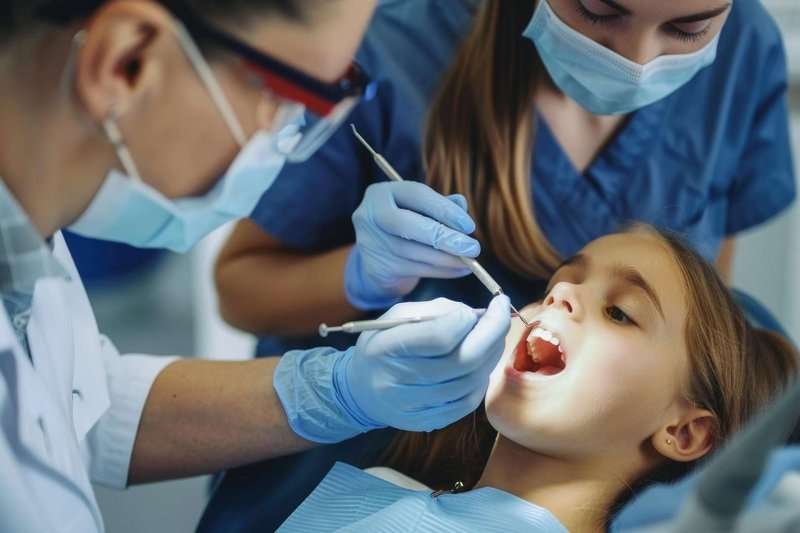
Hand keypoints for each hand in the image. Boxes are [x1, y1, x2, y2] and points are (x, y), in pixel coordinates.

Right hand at [337, 295, 510, 431]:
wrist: (361, 390)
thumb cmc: (384, 345)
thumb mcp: (397, 317)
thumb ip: (435, 311)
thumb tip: (476, 314)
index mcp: (386, 348)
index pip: (440, 335)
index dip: (469, 317)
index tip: (484, 304)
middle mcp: (399, 381)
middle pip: (464, 360)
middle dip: (493, 332)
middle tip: (501, 313)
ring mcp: (415, 407)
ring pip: (472, 381)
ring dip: (490, 354)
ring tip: (491, 336)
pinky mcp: (429, 422)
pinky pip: (469, 401)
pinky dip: (481, 378)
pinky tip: (478, 363)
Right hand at [345, 181, 480, 309]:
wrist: (375, 261)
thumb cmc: (404, 228)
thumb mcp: (418, 211)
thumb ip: (439, 205)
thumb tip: (461, 204)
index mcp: (381, 193)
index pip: (416, 194)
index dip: (444, 209)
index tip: (469, 225)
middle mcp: (370, 215)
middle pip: (408, 225)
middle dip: (443, 237)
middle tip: (472, 248)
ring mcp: (370, 243)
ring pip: (413, 252)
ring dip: (447, 259)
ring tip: (470, 262)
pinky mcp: (376, 268)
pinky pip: (415, 270)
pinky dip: (441, 271)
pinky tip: (458, 270)